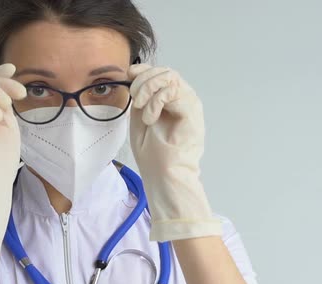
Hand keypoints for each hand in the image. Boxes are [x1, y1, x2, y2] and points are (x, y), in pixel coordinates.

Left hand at [128, 64, 221, 241]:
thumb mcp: (140, 118)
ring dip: (149, 89)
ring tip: (142, 110)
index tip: (129, 75)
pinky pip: (172, 91)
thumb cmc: (153, 154)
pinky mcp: (192, 112)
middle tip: (135, 100)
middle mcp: (184, 100)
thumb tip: (134, 73)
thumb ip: (140, 97)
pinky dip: (156, 102)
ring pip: (170, 76)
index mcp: (172, 101)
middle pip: (165, 71)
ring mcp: (190, 105)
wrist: (164, 176)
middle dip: (143, 80)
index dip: (144, 70)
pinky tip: (151, 119)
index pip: (160, 73)